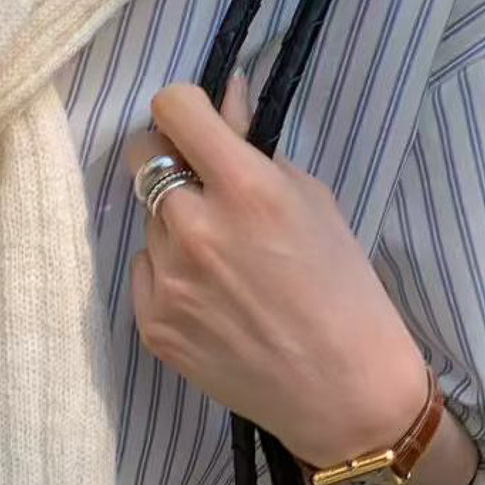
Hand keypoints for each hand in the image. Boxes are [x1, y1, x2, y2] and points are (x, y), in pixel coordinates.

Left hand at [124, 72, 429, 468]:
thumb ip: (256, 148)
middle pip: (143, 159)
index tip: (196, 123)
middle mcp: (195, 229)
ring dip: (174, 224)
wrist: (340, 387)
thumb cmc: (341, 288)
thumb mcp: (312, 201)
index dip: (183, 108)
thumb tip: (224, 97)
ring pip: (148, 221)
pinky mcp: (152, 324)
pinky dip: (169, 273)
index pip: (172, 108)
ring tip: (224, 260)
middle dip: (170, 161)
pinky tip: (211, 297)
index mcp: (244, 188)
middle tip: (202, 185)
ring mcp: (167, 281)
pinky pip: (145, 272)